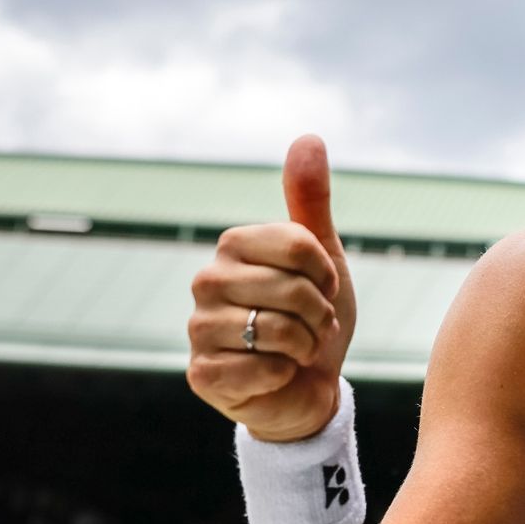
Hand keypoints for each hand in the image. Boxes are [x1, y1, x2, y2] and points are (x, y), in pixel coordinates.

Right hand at [186, 134, 357, 439]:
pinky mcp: (201, 373)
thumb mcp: (322, 256)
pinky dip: (284, 375)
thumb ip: (310, 200)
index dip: (325, 273)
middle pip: (292, 289)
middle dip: (319, 315)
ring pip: (277, 330)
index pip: (300, 244)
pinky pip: (262, 369)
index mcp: (233, 245)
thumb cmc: (312, 317)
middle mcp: (206, 281)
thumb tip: (308, 137)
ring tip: (297, 350)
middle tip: (313, 327)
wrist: (307, 386)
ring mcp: (199, 328)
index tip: (323, 288)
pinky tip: (275, 375)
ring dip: (305, 346)